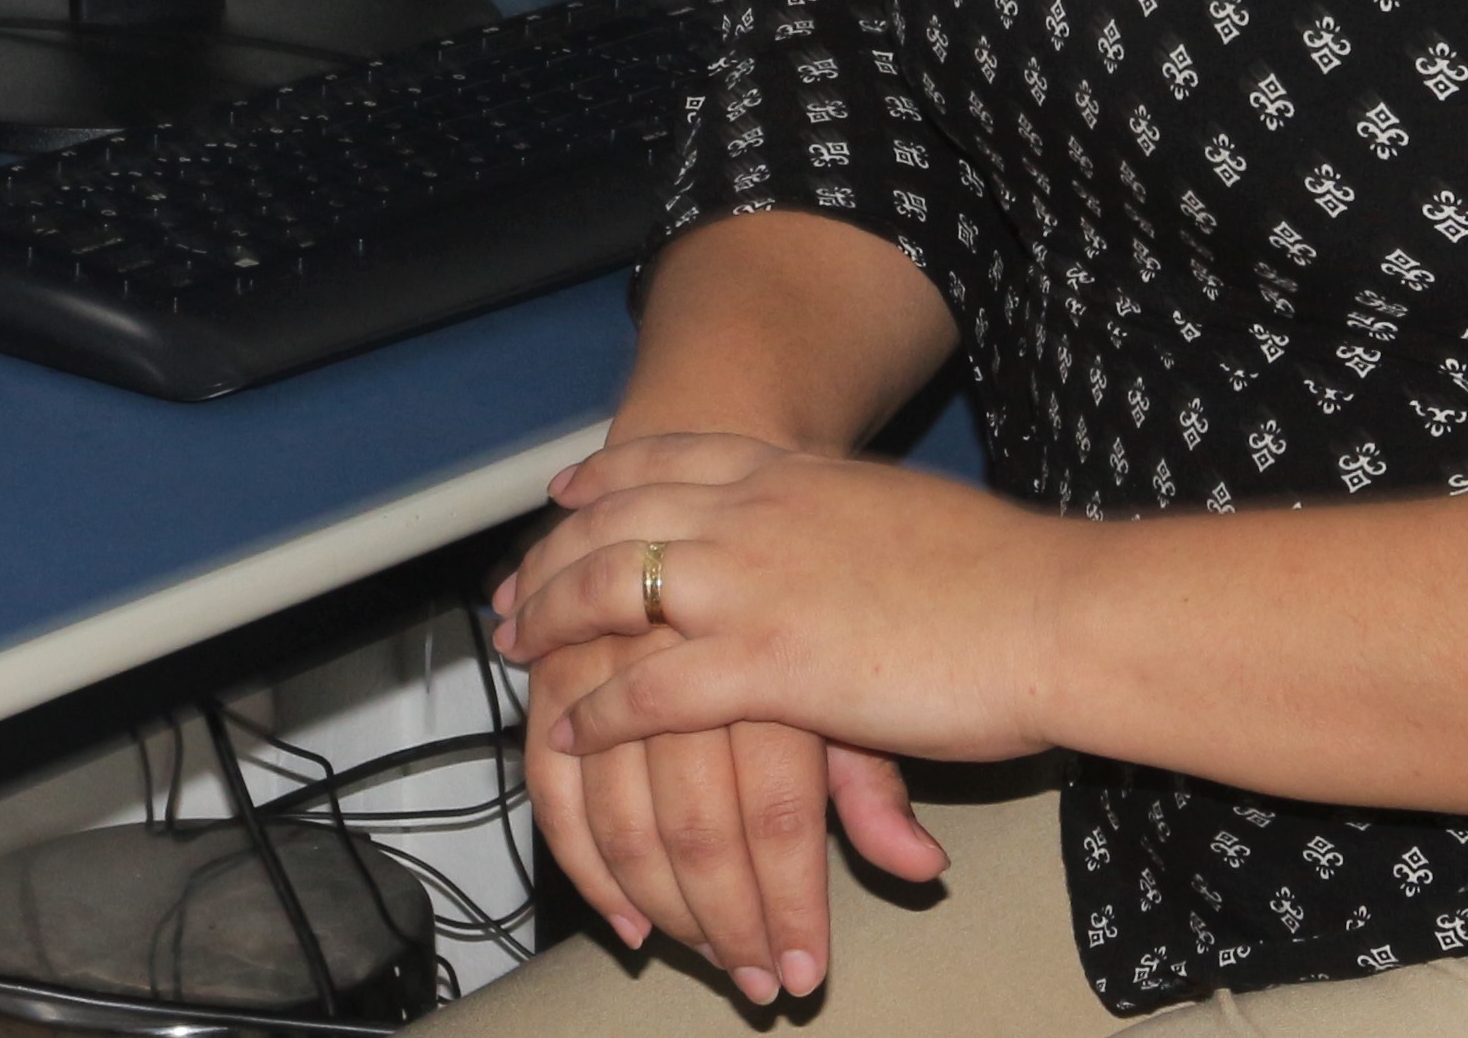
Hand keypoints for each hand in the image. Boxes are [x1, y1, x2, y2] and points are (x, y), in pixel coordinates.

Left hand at [493, 433, 1077, 766]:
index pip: (671, 456)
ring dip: (551, 621)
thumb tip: (843, 531)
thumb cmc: (1007, 576)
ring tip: (520, 652)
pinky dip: (597, 710)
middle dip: (551, 552)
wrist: (1052, 612)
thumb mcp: (908, 514)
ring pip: (609, 588)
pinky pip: (645, 688)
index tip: (566, 493)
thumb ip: (851, 520)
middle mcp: (760, 513)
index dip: (606, 476)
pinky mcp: (764, 666)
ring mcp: (755, 586)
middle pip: (616, 515)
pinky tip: (573, 730)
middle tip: (514, 589)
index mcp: (800, 472)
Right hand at [517, 630, 944, 1004]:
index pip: (780, 818)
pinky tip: (614, 911)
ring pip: (618, 812)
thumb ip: (874, 786)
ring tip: (689, 955)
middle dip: (722, 922)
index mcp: (776, 660)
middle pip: (696, 826)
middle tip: (749, 979)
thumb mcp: (858, 680)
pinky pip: (549, 777)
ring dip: (652, 904)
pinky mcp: (562, 659)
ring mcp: (614, 651)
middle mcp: (691, 652)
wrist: (748, 487)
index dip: (789, 908)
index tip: (800, 971)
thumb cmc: (829, 598)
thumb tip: (919, 866)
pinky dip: (575, 851)